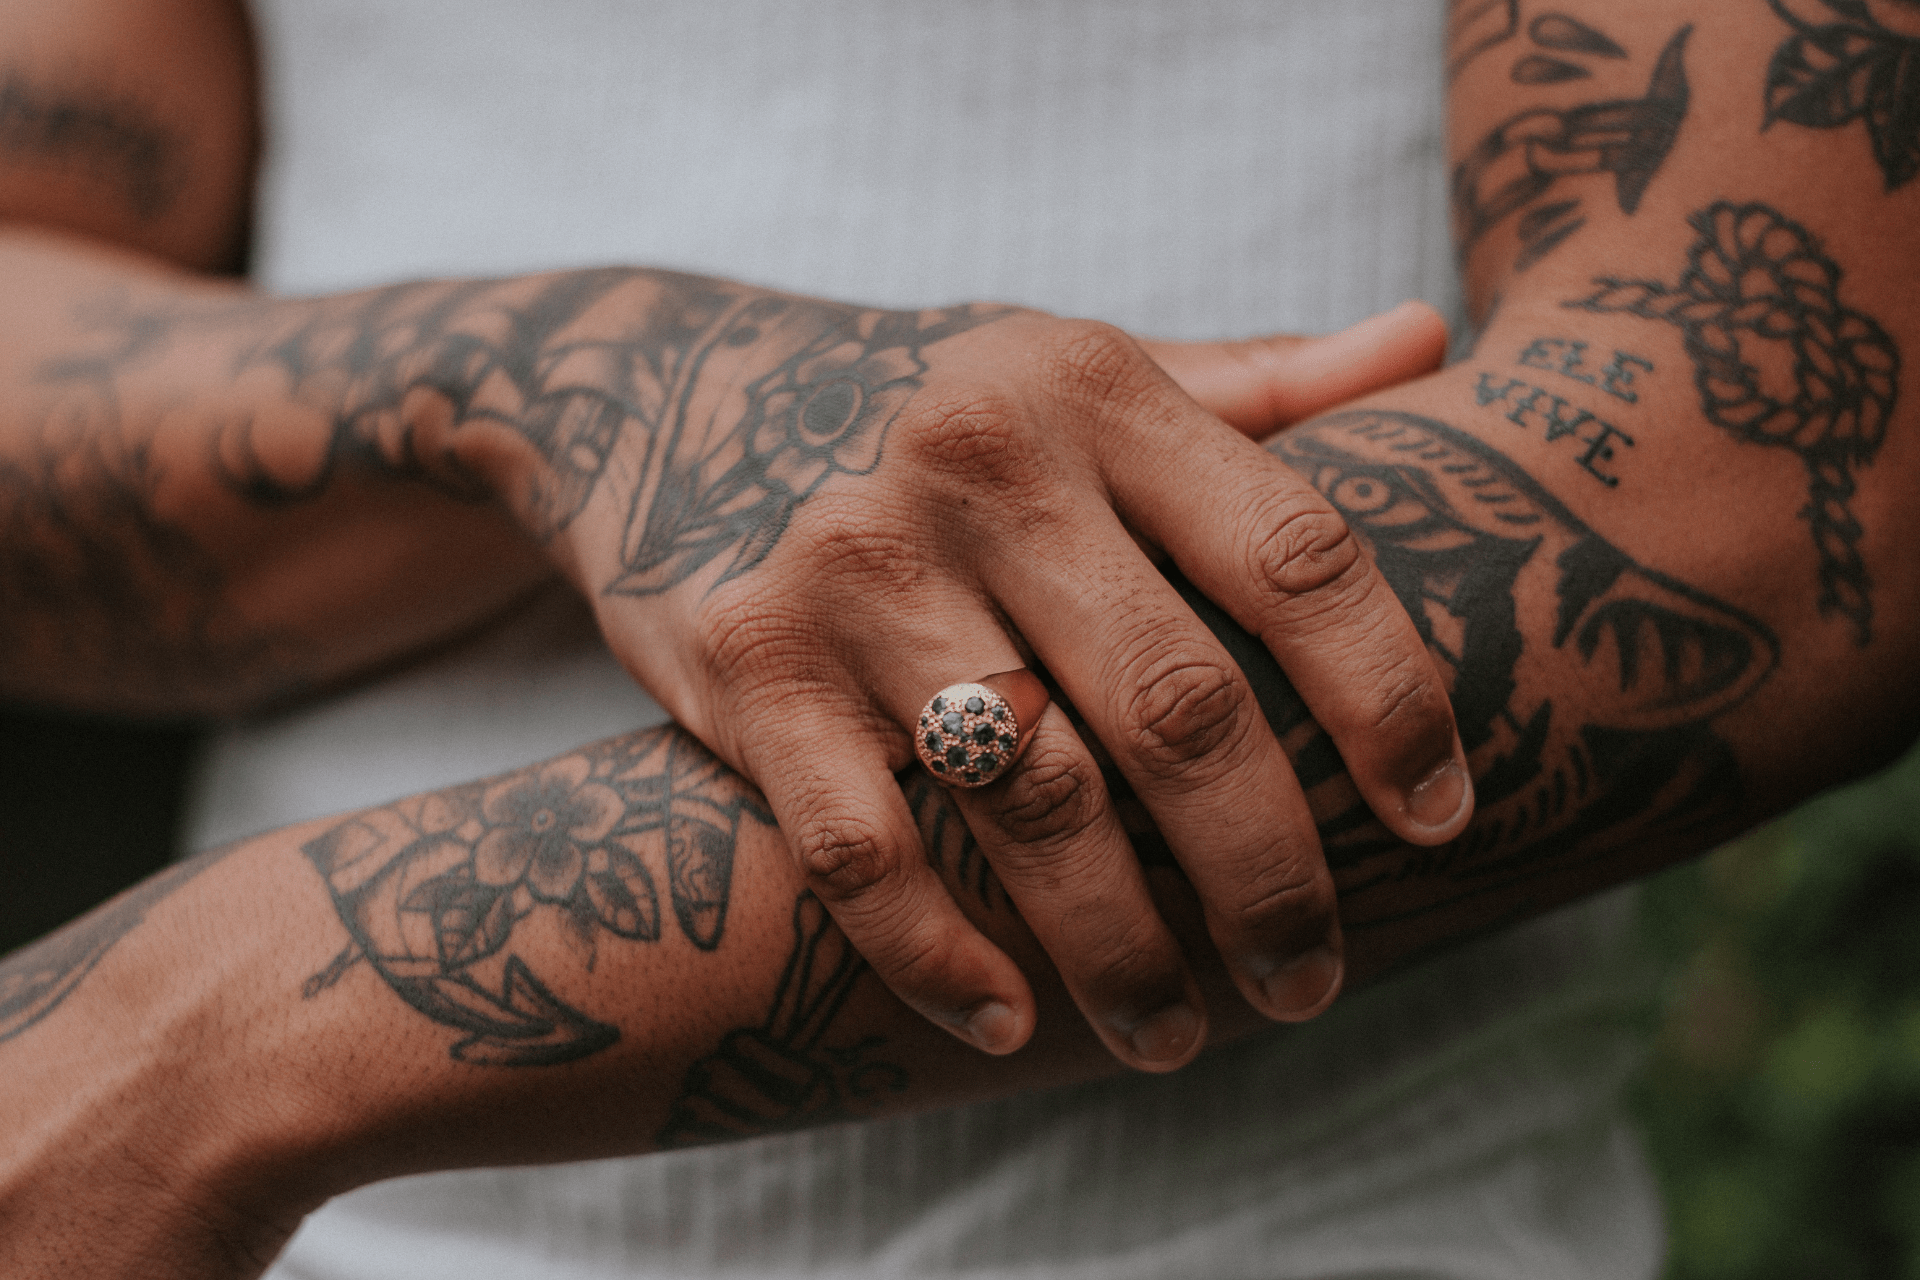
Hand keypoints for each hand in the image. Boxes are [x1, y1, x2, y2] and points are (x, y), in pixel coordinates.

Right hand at [417, 275, 1469, 1069]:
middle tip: (1309, 979)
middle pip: (1179, 709)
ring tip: (1176, 1034)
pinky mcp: (747, 663)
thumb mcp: (1077, 360)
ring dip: (1124, 949)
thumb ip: (1254, 377)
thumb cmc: (928, 400)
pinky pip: (862, 850)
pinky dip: (938, 955)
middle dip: (1269, 876)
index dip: (1392, 703)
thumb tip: (1429, 342)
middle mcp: (977, 467)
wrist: (664, 387)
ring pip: (1032, 801)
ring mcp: (855, 567)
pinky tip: (1010, 1018)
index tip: (1443, 820)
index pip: (1296, 558)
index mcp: (1090, 389)